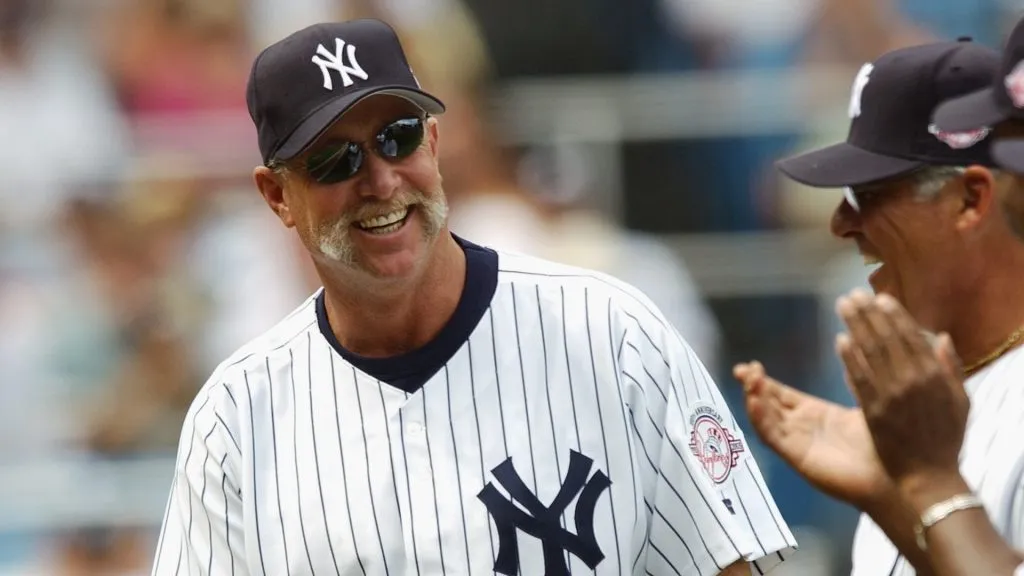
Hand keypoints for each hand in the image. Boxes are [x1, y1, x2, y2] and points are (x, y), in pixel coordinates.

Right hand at [732, 361, 890, 508]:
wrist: (895, 475)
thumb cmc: (887, 441)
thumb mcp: (868, 399)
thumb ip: (854, 375)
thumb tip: (846, 342)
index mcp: (815, 413)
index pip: (780, 393)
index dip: (764, 379)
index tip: (751, 364)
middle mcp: (801, 426)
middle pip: (767, 403)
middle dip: (752, 386)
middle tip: (741, 369)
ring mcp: (796, 442)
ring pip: (765, 417)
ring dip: (754, 398)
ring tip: (748, 378)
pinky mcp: (796, 455)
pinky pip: (771, 435)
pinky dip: (759, 417)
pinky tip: (753, 400)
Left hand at [834, 289, 968, 493]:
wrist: (928, 478)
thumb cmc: (945, 440)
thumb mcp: (961, 402)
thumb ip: (952, 368)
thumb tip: (943, 337)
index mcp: (934, 377)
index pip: (911, 337)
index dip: (894, 315)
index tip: (880, 298)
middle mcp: (912, 382)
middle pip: (886, 339)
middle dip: (868, 314)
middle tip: (851, 295)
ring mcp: (891, 397)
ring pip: (871, 354)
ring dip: (856, 326)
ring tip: (842, 306)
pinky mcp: (872, 412)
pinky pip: (859, 379)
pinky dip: (850, 358)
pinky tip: (840, 340)